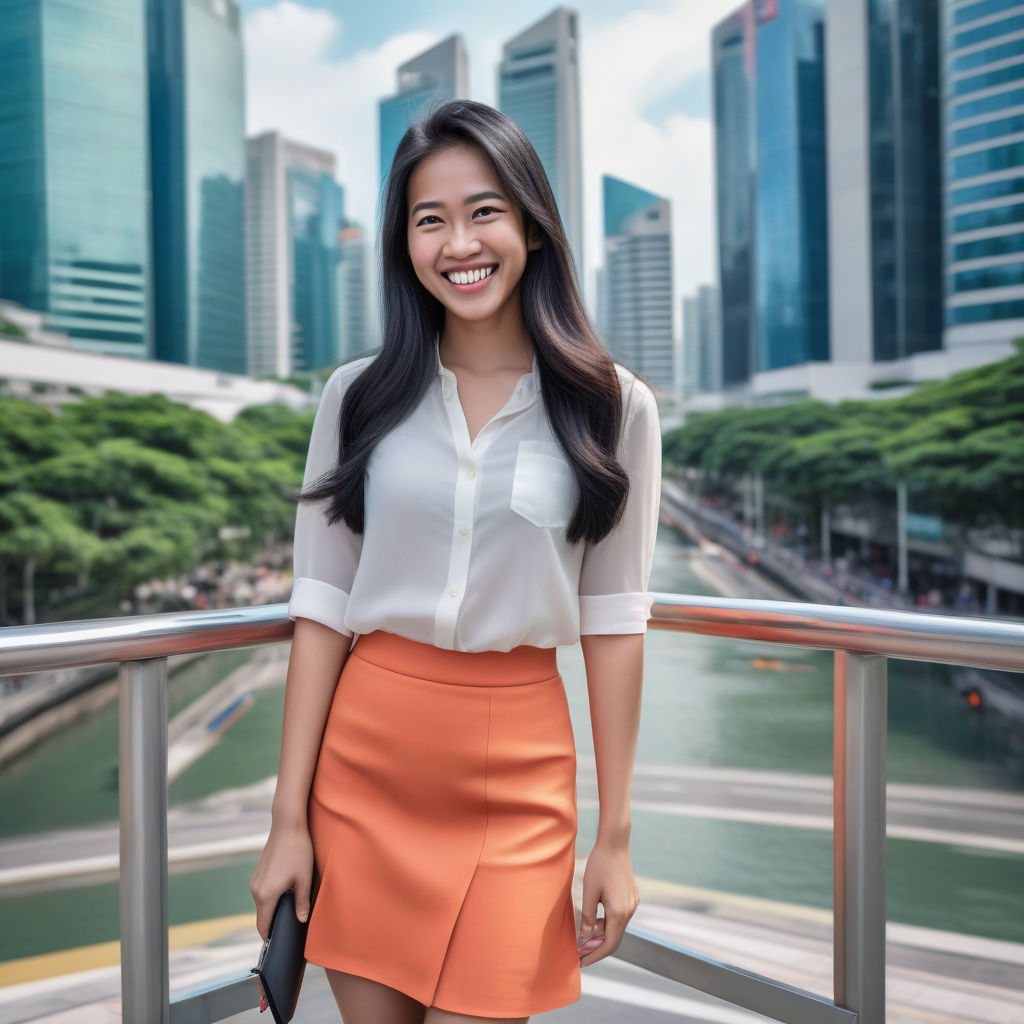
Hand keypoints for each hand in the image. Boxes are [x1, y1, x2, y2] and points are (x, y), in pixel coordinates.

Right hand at [249, 820, 314, 939]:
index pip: (263, 926)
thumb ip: (302, 902)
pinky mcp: (258, 873)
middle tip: (292, 926)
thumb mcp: (304, 879)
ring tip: (292, 908)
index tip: (281, 943)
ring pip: (262, 904)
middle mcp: (256, 890)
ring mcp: (255, 881)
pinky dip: (272, 898)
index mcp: (266, 895)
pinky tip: (287, 891)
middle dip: (274, 922)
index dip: (271, 937)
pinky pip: (263, 893)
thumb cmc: (298, 851)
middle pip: (262, 916)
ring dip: (274, 908)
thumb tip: (301, 920)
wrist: (288, 825)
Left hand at [577, 838, 638, 966]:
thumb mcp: (589, 890)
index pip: (609, 944)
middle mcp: (629, 910)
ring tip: (584, 935)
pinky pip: (620, 917)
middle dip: (597, 948)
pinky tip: (595, 919)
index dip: (595, 955)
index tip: (582, 962)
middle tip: (580, 954)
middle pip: (614, 938)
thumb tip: (585, 937)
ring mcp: (632, 903)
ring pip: (617, 927)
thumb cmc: (599, 865)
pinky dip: (608, 923)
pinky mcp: (632, 897)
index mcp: (619, 911)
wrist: (615, 844)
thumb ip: (588, 916)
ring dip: (602, 934)